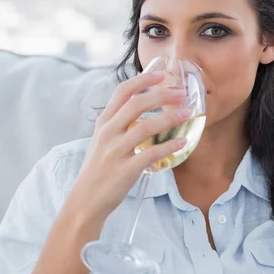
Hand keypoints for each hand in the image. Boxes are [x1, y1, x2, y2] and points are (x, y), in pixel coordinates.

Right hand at [69, 71, 188, 222]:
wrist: (86, 200)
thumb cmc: (99, 170)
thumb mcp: (103, 142)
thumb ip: (118, 125)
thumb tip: (142, 111)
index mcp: (103, 123)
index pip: (122, 92)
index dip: (142, 80)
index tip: (160, 73)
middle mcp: (108, 133)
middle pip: (136, 104)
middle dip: (161, 95)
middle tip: (181, 92)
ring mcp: (115, 151)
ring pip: (145, 127)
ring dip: (169, 118)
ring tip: (187, 114)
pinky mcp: (125, 170)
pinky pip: (150, 154)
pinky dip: (168, 146)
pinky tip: (182, 142)